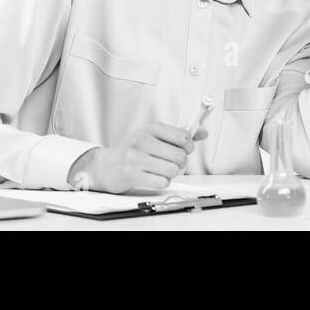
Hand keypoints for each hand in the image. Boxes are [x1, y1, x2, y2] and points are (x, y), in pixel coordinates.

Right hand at [67, 121, 207, 193]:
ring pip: (173, 170)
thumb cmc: (133, 150)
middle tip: (173, 162)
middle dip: (181, 162)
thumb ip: (178, 134)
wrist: (107, 166)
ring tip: (163, 170)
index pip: (182, 135)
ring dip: (172, 173)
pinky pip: (162, 182)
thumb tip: (203, 131)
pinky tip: (154, 177)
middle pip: (180, 155)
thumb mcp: (154, 136)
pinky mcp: (132, 174)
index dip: (189, 146)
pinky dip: (163, 182)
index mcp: (150, 127)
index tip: (186, 149)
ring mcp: (136, 157)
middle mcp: (142, 140)